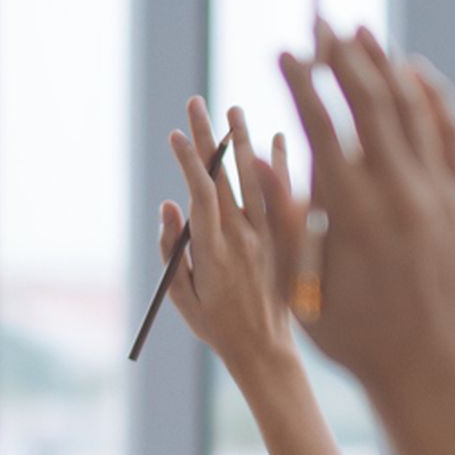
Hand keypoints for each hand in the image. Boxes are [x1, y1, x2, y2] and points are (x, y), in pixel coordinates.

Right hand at [159, 99, 305, 381]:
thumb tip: (169, 205)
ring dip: (242, 142)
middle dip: (208, 137)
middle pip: (224, 177)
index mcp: (213, 251)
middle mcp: (242, 238)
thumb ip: (173, 249)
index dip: (188, 161)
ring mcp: (268, 238)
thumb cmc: (216, 326)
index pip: (201, 193)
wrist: (265, 351)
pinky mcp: (286, 242)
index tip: (175, 133)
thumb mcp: (182, 296)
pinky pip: (285, 198)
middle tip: (196, 103)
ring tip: (233, 109)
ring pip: (255, 179)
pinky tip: (278, 139)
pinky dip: (282, 168)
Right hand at [272, 20, 454, 403]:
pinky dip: (432, 97)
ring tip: (362, 33)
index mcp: (352, 211)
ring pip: (413, 108)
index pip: (320, 123)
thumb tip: (263, 160)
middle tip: (320, 22)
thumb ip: (285, 220)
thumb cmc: (354, 338)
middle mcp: (399, 192)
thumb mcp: (303, 285)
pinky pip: (451, 133)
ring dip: (385, 65)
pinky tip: (414, 75)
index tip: (281, 50)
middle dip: (341, 55)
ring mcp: (439, 193)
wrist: (430, 370)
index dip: (298, 80)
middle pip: (369, 99)